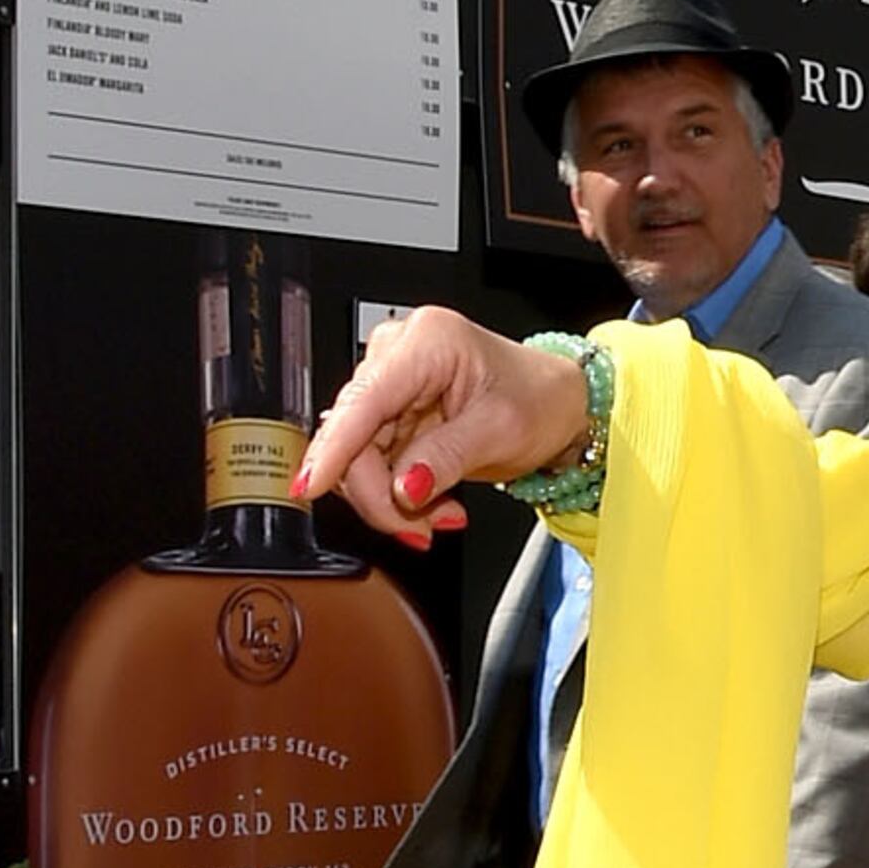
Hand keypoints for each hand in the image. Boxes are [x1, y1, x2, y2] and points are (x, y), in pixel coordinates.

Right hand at [302, 308, 592, 539]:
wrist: (557, 403)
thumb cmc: (539, 398)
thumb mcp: (501, 431)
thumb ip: (446, 458)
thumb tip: (403, 486)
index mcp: (426, 342)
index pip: (364, 400)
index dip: (333, 448)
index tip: (311, 485)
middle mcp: (398, 356)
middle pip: (355, 437)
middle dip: (383, 492)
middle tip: (425, 525)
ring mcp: (391, 386)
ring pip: (359, 458)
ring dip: (394, 499)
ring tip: (443, 513)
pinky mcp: (390, 414)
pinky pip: (374, 464)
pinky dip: (400, 493)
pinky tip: (433, 501)